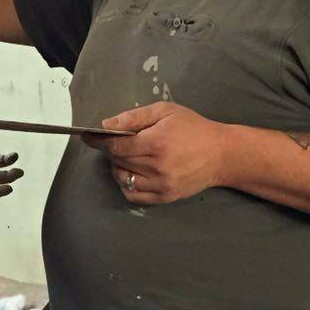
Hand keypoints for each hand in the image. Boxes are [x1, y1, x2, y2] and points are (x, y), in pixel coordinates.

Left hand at [84, 103, 233, 204]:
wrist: (221, 154)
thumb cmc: (193, 128)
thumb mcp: (165, 112)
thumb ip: (134, 117)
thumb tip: (106, 125)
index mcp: (157, 143)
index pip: (116, 146)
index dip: (99, 141)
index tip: (88, 136)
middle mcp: (157, 167)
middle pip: (118, 162)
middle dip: (112, 151)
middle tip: (116, 142)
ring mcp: (161, 185)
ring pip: (123, 179)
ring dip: (118, 168)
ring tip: (127, 157)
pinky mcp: (165, 197)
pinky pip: (134, 195)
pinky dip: (127, 184)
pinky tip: (133, 173)